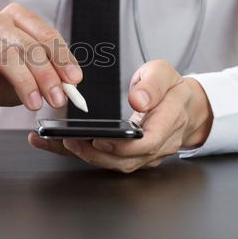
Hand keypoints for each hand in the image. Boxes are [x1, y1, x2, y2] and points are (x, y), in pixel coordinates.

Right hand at [0, 3, 82, 126]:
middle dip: (46, 75)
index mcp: (15, 18)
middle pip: (26, 45)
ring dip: (23, 81)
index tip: (74, 80)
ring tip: (33, 103)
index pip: (45, 34)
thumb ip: (49, 76)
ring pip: (4, 54)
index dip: (62, 58)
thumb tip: (71, 85)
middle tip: (57, 98)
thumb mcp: (27, 77)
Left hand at [28, 60, 212, 172]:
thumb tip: (139, 100)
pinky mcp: (129, 157)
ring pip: (114, 164)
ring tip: (54, 142)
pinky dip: (79, 153)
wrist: (185, 107)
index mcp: (168, 123)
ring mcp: (144, 156)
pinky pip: (105, 159)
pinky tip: (52, 144)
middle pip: (126, 160)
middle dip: (95, 154)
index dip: (123, 146)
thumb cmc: (172, 90)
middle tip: (69, 141)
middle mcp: (157, 145)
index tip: (100, 139)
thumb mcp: (166, 74)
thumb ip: (153, 84)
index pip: (148, 143)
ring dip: (83, 156)